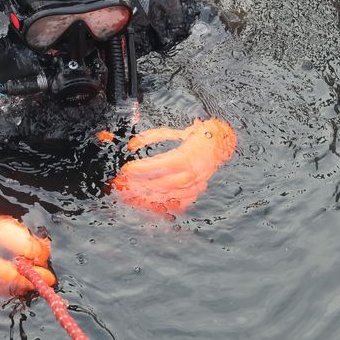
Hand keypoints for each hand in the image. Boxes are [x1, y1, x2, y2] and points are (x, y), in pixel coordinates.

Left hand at [111, 118, 236, 214]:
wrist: (218, 146)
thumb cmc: (195, 138)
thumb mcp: (172, 132)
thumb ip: (151, 137)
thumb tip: (132, 145)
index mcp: (185, 157)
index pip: (158, 166)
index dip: (140, 169)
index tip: (126, 169)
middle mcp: (190, 175)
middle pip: (159, 185)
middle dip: (137, 186)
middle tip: (122, 185)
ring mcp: (193, 187)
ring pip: (165, 197)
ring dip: (144, 198)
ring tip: (128, 197)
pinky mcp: (193, 194)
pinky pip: (175, 205)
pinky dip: (160, 206)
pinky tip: (146, 205)